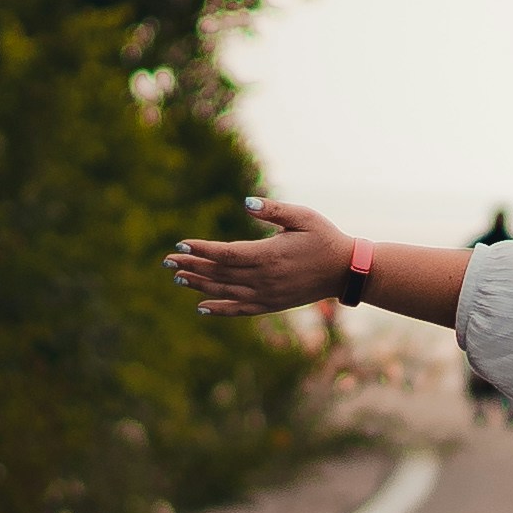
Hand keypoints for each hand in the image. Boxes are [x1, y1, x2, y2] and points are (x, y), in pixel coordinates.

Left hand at [167, 198, 352, 318]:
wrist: (345, 270)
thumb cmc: (324, 237)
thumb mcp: (302, 216)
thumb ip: (273, 209)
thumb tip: (245, 202)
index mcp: (269, 256)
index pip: (226, 254)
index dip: (202, 250)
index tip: (180, 244)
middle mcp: (264, 279)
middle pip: (219, 273)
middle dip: (192, 266)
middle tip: (167, 261)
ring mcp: (267, 295)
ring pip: (225, 292)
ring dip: (199, 285)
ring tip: (178, 278)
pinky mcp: (272, 304)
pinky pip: (240, 310)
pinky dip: (220, 309)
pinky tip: (202, 307)